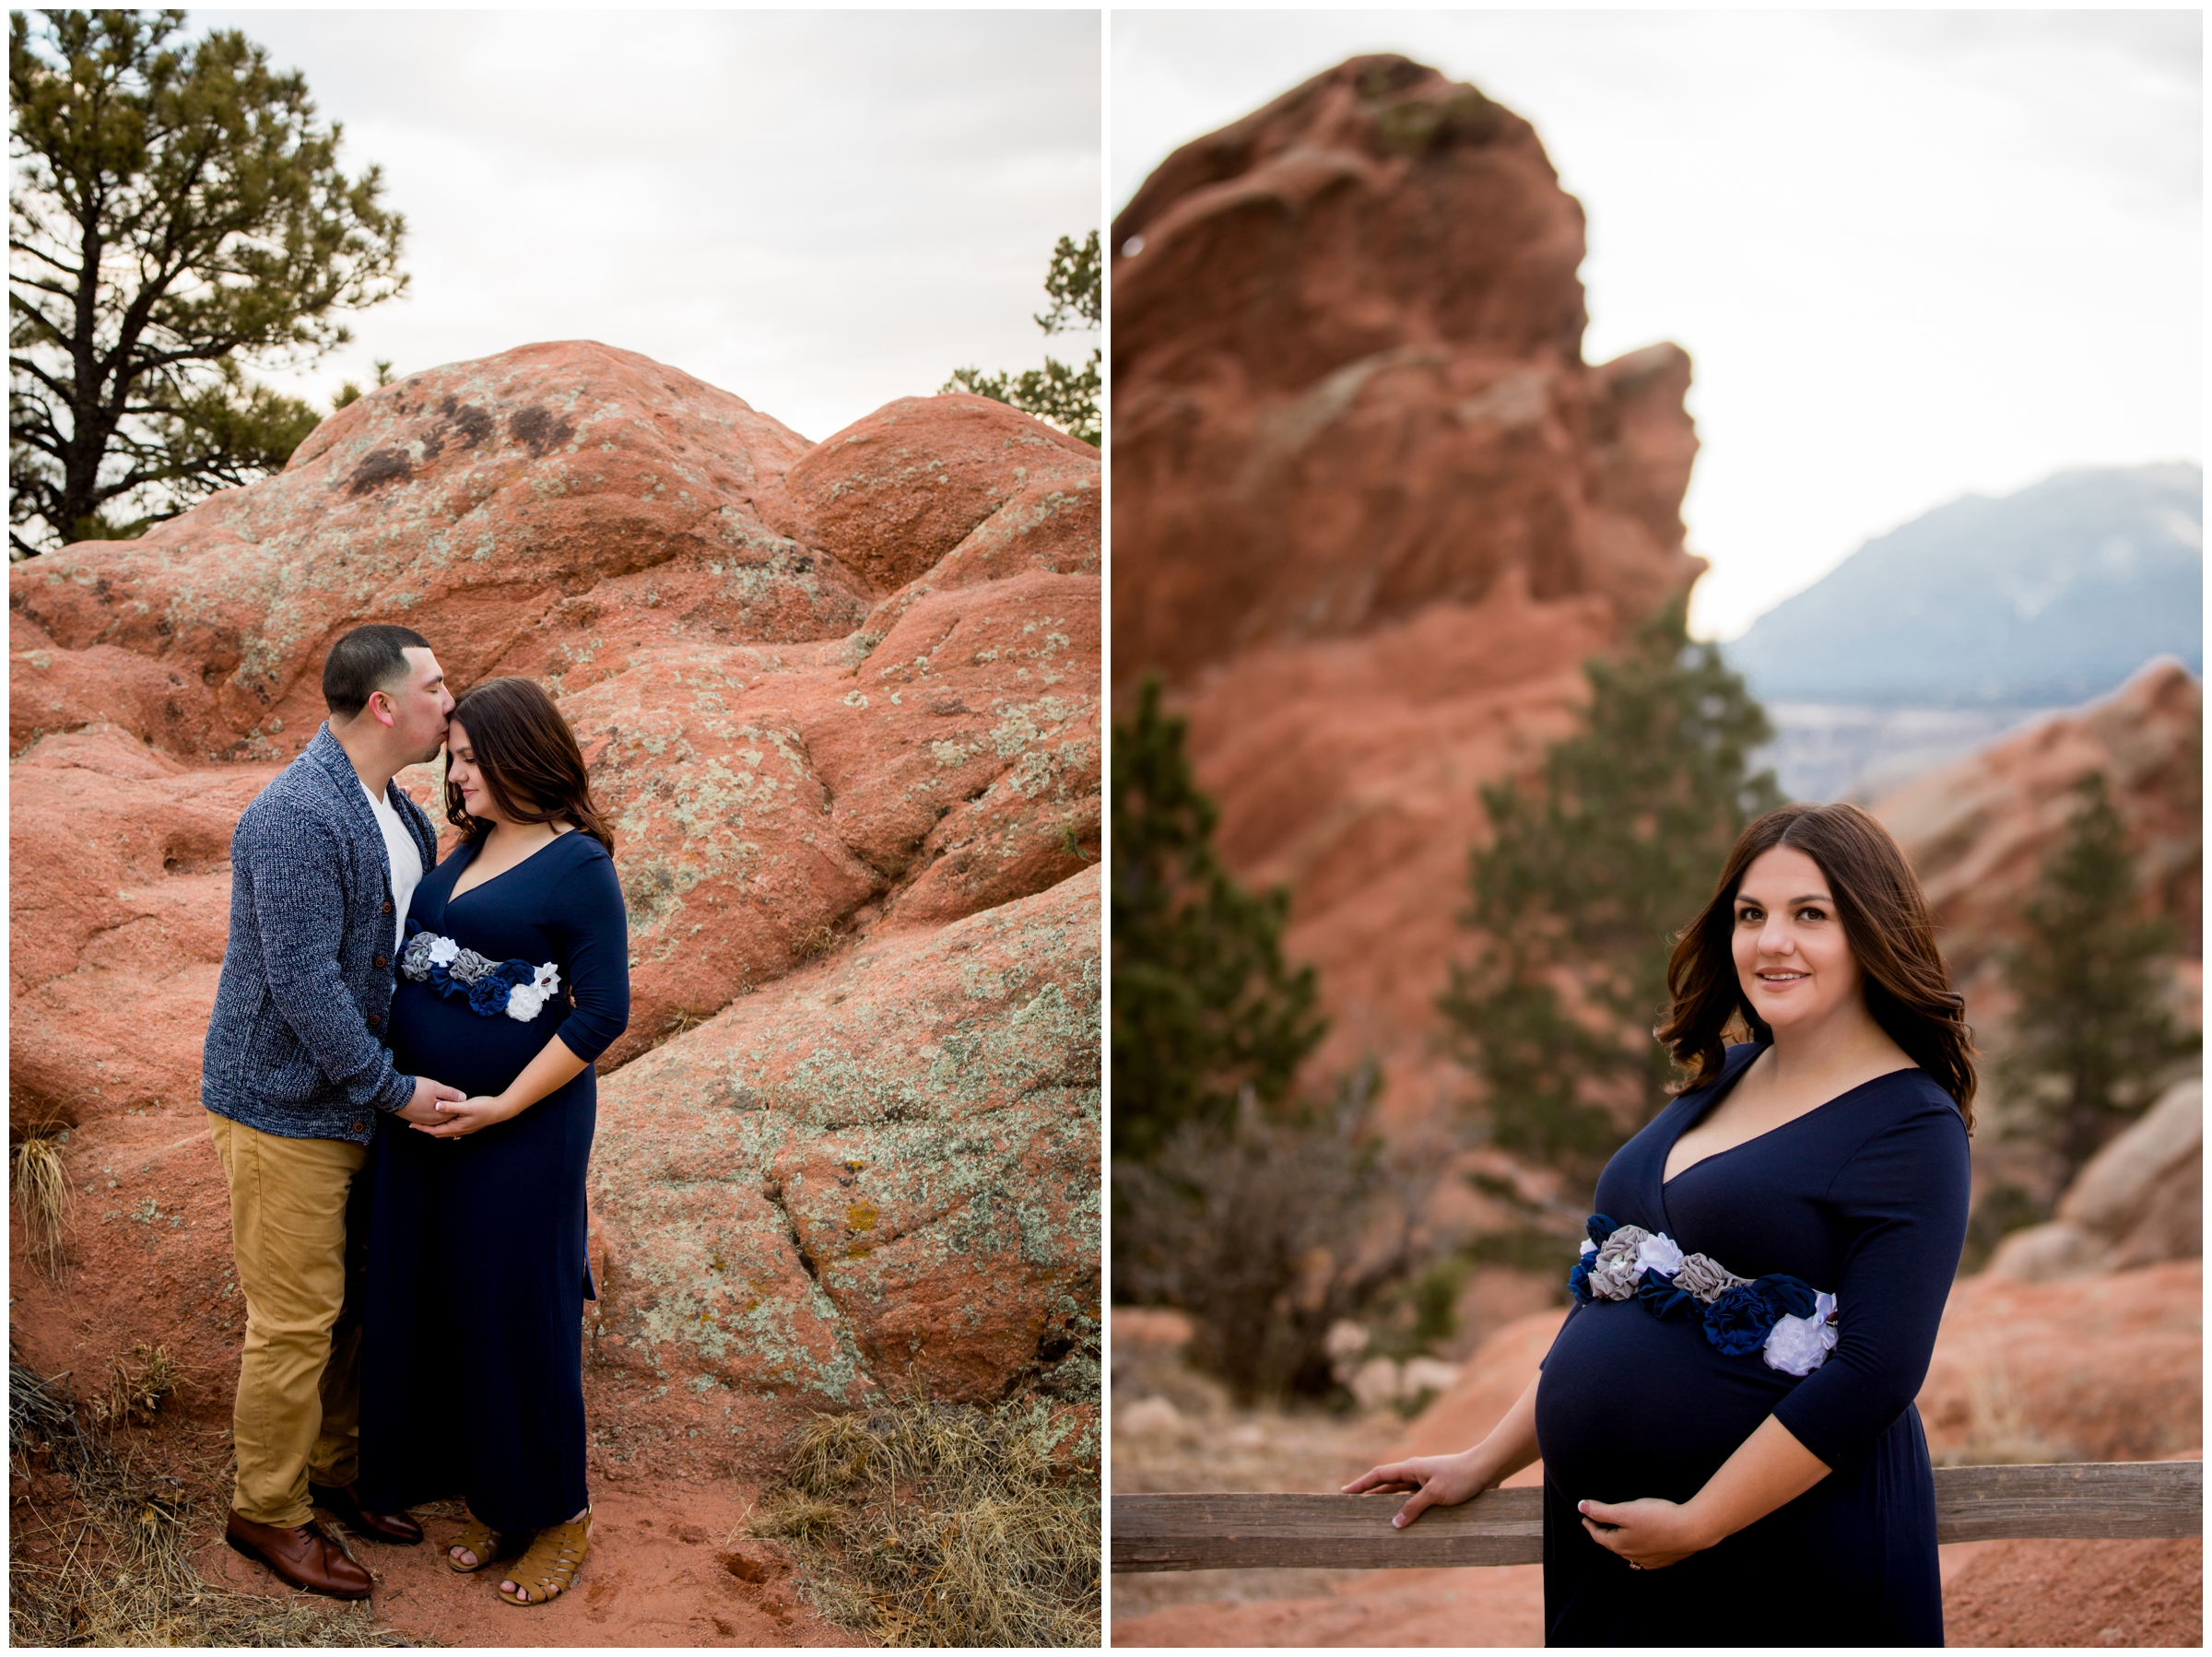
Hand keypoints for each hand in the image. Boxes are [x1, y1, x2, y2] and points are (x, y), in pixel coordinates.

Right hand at [395, 1077, 463, 1124]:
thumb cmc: (416, 1089)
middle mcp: (431, 1121)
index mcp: (439, 1115)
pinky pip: (426, 1119)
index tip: (463, 1100)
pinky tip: (432, 1108)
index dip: (459, 1106)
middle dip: (451, 1111)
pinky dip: (431, 1114)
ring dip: (441, 1113)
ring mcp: (421, 1121)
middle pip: (446, 1117)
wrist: (392, 1093)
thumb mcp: (436, 1087)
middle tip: (456, 1101)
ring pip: (436, 1119)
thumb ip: (451, 1094)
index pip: (454, 1113)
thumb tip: (463, 1098)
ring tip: (443, 1103)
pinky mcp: (414, 1118)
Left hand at [409, 1093, 520, 1137]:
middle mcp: (459, 1130)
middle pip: (438, 1133)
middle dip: (426, 1129)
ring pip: (444, 1132)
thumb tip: (435, 1106)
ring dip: (434, 1128)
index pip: (435, 1130)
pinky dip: (442, 1126)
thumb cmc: (485, 1107)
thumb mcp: (466, 1106)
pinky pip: (450, 1129)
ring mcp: (464, 1129)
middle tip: (414, 1124)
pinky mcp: (468, 1125)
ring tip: (425, 1124)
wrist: (501, 1110)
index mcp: (457, 1127)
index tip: (411, 1125)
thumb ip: (450, 1106)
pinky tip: (442, 1120)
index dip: (422, 1128)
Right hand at [1341, 1449, 1495, 1527]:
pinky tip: (1404, 1519)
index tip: (1344, 1491)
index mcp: (1411, 1468)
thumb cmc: (1460, 1478)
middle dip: (1370, 1494)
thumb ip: (1413, 1508)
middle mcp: (1415, 1473)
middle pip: (1387, 1484)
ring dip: (1387, 1502)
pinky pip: (1415, 1500)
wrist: (1486, 1470)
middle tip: (1353, 1505)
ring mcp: (1426, 1482)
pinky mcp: (1437, 1490)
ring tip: (1373, 1515)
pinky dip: (1406, 1508)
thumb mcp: (1435, 1494)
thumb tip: (1394, 1524)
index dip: (1361, 1484)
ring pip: (1400, 1493)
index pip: (1379, 1475)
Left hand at [1576, 1496, 1714, 1569]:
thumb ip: (1601, 1510)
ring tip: (1618, 1534)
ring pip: (1629, 1552)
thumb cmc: (1657, 1518)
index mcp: (1620, 1545)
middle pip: (1613, 1545)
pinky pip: (1645, 1556)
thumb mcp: (1625, 1511)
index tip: (1584, 1517)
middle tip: (1598, 1524)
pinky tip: (1643, 1545)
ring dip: (1621, 1542)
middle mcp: (1633, 1556)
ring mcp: (1650, 1560)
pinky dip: (1638, 1549)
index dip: (1590, 1524)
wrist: (1691, 1530)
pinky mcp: (1665, 1559)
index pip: (1599, 1536)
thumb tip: (1581, 1506)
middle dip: (1604, 1534)